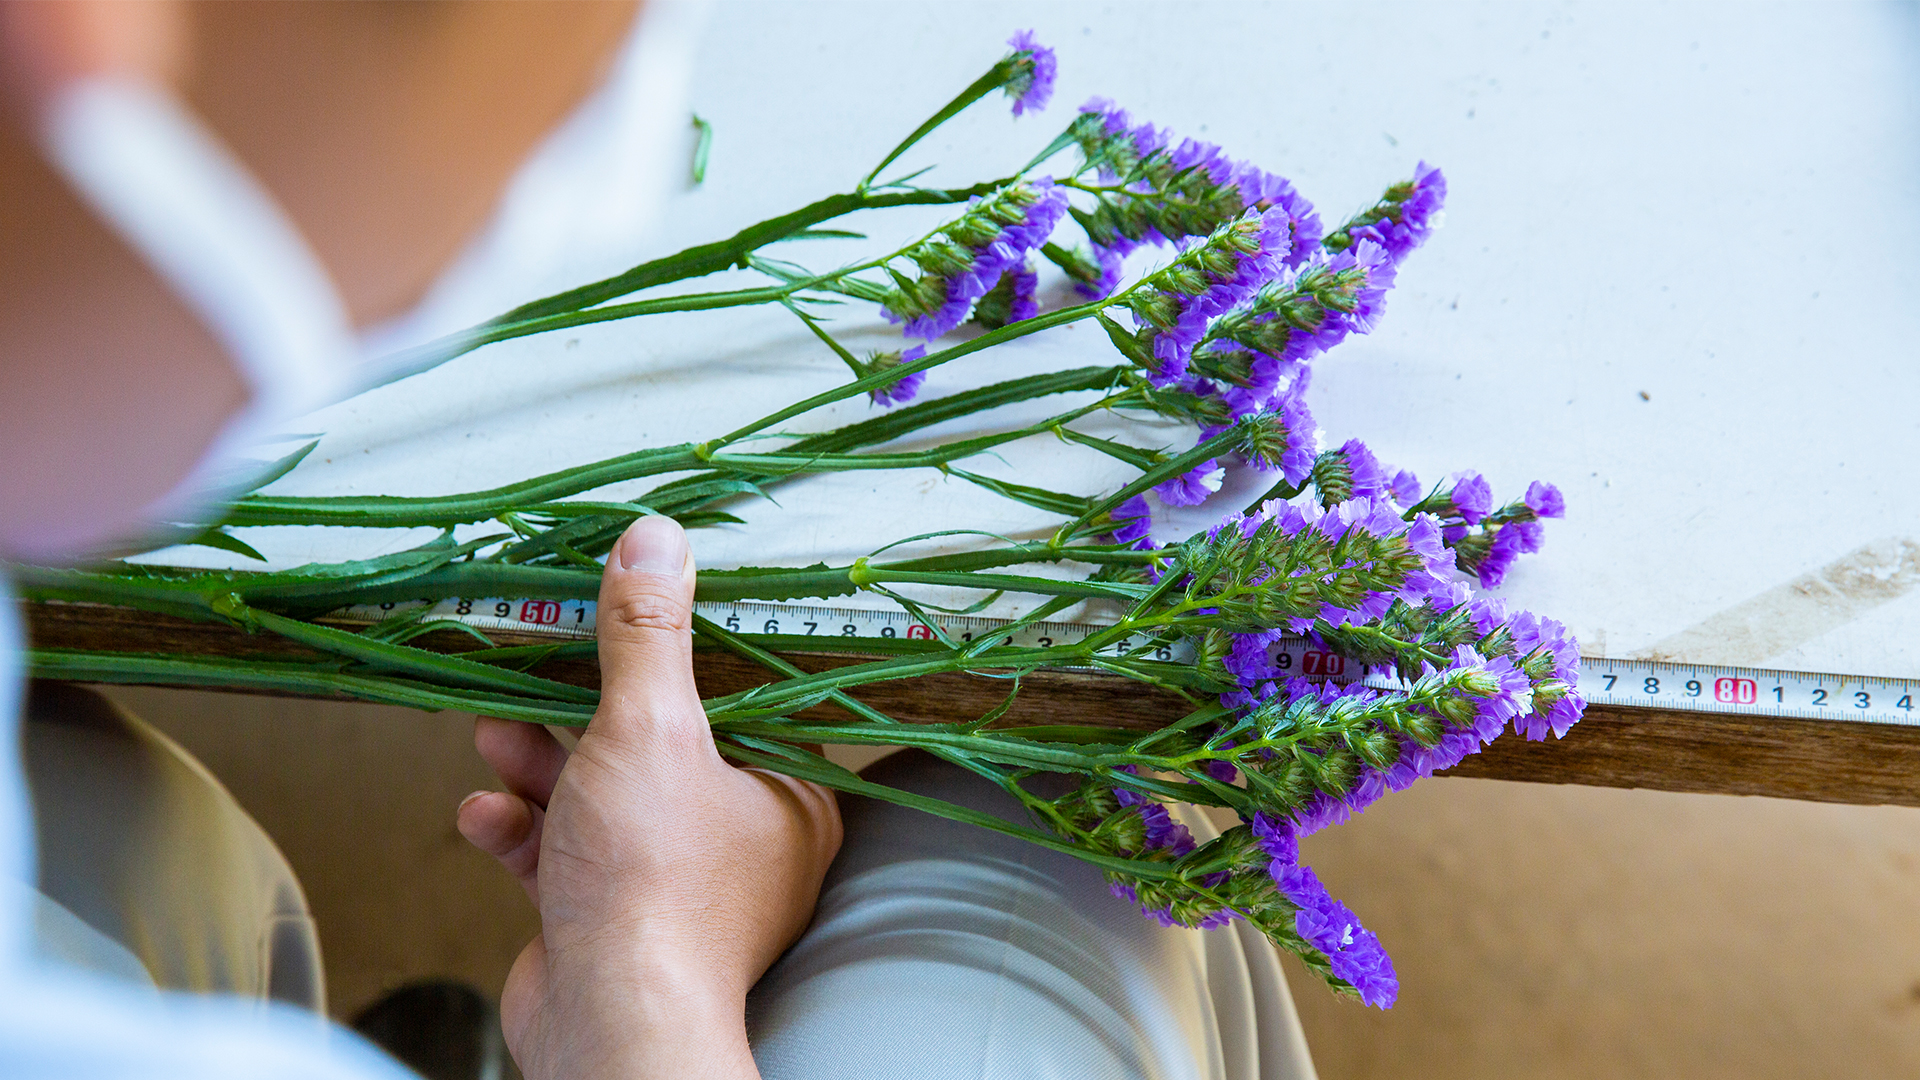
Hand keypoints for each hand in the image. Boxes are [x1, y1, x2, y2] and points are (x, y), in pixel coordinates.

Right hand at [456, 517, 842, 1079]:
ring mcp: (671, 881)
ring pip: (601, 794)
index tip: (637, 603)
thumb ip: (647, 635)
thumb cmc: (655, 885)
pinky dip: (522, 828)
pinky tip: (486, 814)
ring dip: (541, 762)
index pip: (744, 696)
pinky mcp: (608, 915)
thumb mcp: (650, 729)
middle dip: (587, 706)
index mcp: (787, 796)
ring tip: (496, 731)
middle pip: (659, 741)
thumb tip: (656, 540)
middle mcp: (739, 840)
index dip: (688, 648)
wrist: (607, 1023)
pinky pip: (563, 851)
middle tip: (541, 661)